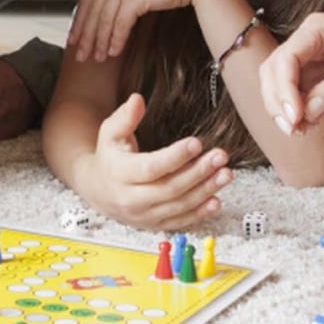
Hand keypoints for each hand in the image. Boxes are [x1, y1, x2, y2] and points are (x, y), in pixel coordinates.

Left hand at [66, 0, 222, 62]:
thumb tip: (106, 17)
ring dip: (100, 42)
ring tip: (98, 57)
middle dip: (86, 37)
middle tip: (81, 54)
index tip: (74, 38)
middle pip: (93, 12)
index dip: (80, 22)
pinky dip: (116, 40)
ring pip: (105, 20)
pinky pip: (121, 24)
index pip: (88, 0)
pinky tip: (114, 52)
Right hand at [82, 93, 232, 230]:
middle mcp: (131, 199)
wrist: (98, 190)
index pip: (150, 168)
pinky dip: (200, 213)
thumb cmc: (110, 156)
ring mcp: (144, 215)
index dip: (175, 157)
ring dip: (205, 191)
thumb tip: (138, 99)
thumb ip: (125, 116)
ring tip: (226, 174)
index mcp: (120, 173)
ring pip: (179, 206)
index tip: (196, 143)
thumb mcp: (110, 132)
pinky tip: (216, 200)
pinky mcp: (154, 224)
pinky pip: (180, 222)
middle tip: (220, 156)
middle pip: (170, 189)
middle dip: (198, 173)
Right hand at [259, 13, 323, 133]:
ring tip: (299, 131)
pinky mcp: (314, 75)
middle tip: (292, 129)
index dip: (284, 89)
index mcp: (317, 30)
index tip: (295, 116)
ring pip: (279, 83)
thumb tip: (308, 113)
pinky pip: (295, 94)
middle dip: (278, 101)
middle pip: (274, 70)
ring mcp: (308, 58)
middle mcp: (307, 42)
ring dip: (283, 109)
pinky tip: (306, 126)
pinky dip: (296, 111)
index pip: (287, 58)